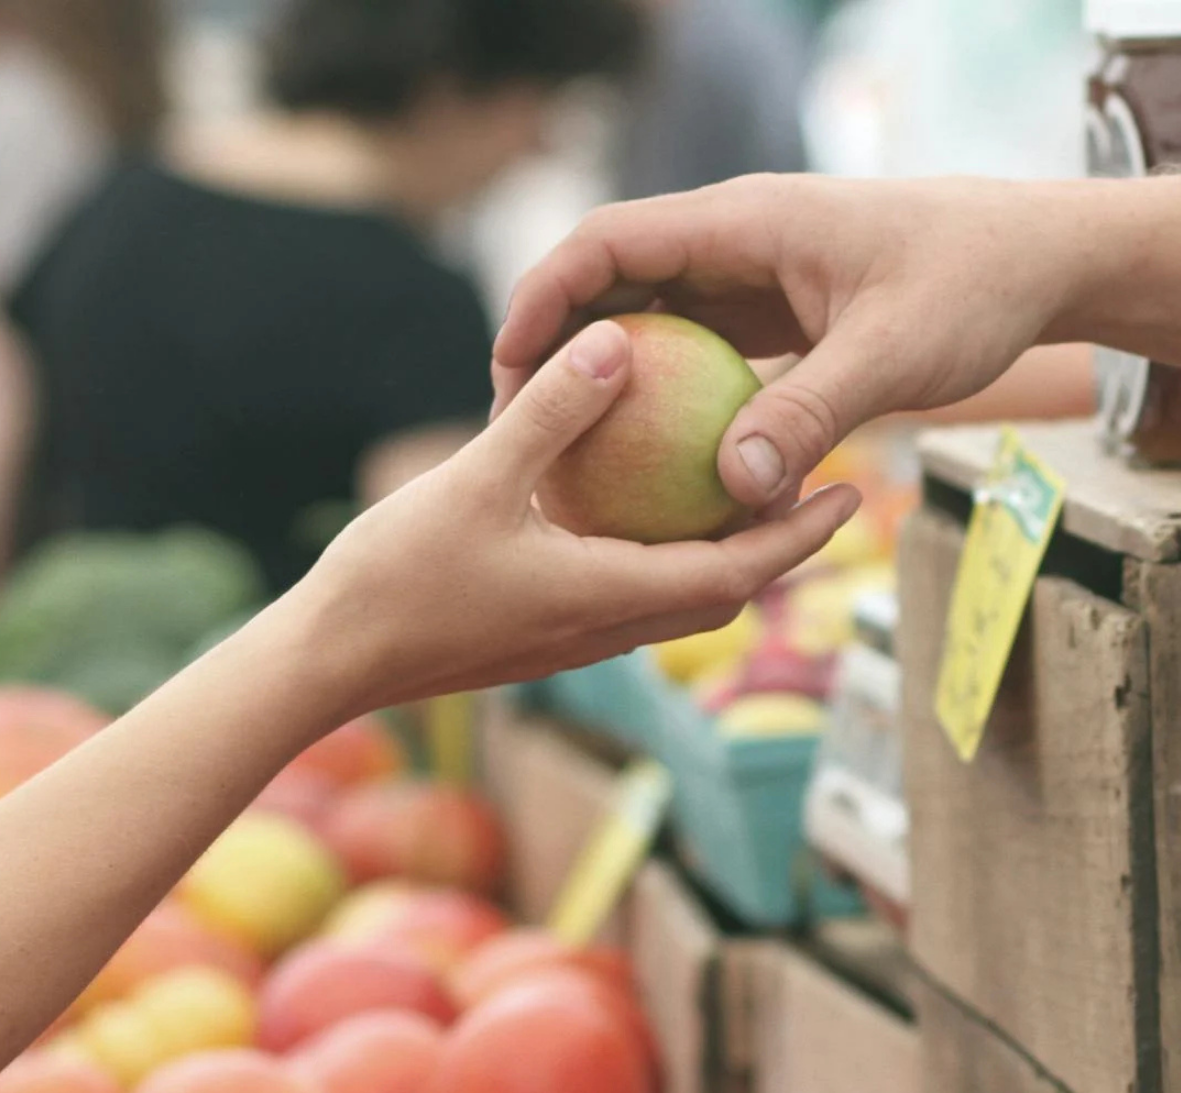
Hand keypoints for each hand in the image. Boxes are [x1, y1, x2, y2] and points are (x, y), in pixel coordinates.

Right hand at [293, 316, 861, 716]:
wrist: (330, 663)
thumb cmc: (396, 579)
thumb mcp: (476, 480)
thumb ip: (550, 413)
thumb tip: (618, 341)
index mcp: (607, 598)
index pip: (735, 573)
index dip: (798, 536)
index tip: (850, 494)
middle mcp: (604, 630)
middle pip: (720, 595)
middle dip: (779, 550)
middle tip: (822, 492)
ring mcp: (571, 640)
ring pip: (674, 602)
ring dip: (722, 558)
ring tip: (749, 498)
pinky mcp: (540, 637)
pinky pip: (626, 597)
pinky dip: (660, 560)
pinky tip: (642, 513)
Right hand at [493, 175, 1084, 510]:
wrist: (1040, 262)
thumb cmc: (975, 286)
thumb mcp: (894, 355)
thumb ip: (810, 416)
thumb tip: (732, 489)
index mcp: (745, 222)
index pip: (609, 242)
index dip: (544, 298)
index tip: (507, 368)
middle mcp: (736, 244)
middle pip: (613, 284)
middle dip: (556, 348)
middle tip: (517, 429)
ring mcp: (754, 281)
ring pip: (652, 323)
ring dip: (607, 381)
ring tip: (566, 456)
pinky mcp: (776, 320)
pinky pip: (698, 360)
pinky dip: (666, 405)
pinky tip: (651, 470)